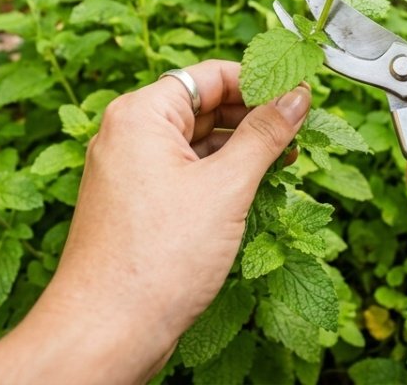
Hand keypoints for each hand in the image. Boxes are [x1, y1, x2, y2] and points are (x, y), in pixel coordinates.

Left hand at [0, 60, 309, 383]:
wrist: (106, 331)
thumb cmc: (154, 262)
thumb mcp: (226, 188)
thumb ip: (265, 136)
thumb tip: (295, 99)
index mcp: (140, 116)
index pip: (209, 75)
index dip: (259, 82)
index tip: (300, 95)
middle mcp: (127, 136)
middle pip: (202, 105)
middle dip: (253, 116)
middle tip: (301, 130)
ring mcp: (128, 171)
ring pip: (195, 142)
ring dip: (239, 149)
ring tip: (285, 163)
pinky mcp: (135, 204)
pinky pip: (183, 173)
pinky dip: (218, 177)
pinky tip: (253, 191)